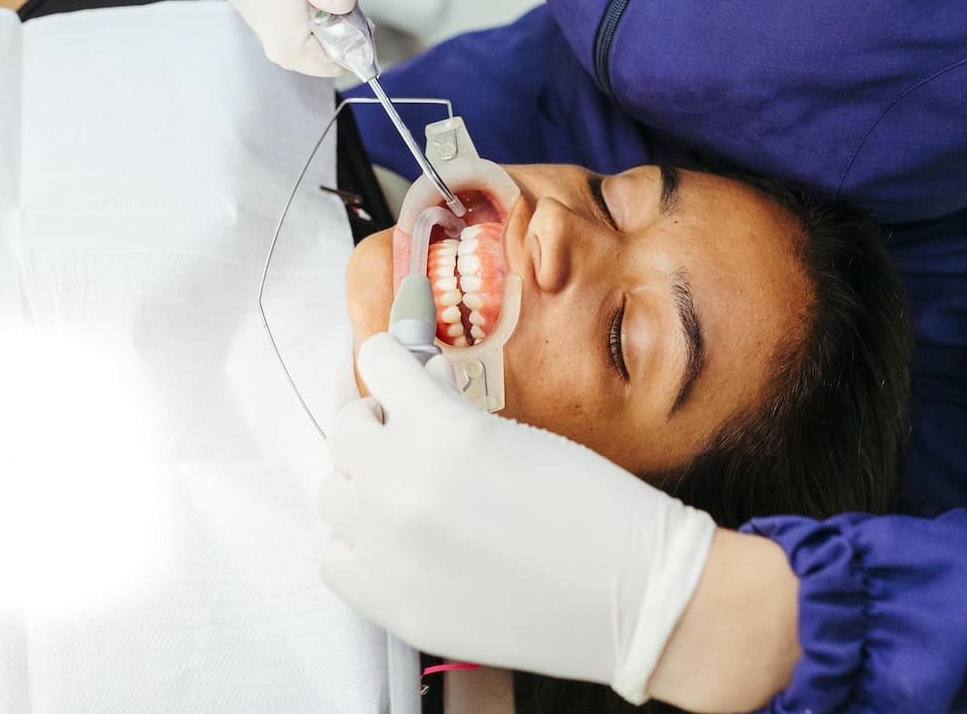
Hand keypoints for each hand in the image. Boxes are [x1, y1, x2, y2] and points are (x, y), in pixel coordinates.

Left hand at [319, 334, 716, 702]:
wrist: (632, 596)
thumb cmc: (592, 508)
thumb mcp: (519, 434)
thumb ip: (454, 406)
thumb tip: (421, 379)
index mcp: (441, 430)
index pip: (377, 361)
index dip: (397, 363)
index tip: (406, 374)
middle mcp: (401, 486)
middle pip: (345, 429)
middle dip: (378, 423)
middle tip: (411, 435)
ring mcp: (389, 550)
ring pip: (333, 494)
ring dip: (365, 484)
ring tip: (408, 492)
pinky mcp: (391, 604)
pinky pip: (334, 561)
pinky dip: (358, 548)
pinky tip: (399, 544)